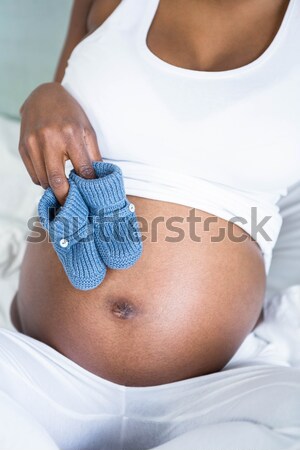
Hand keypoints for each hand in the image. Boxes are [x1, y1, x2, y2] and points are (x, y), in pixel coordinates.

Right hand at [19, 82, 100, 203]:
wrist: (43, 96)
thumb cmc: (71, 115)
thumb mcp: (87, 130)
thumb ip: (93, 156)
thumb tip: (98, 180)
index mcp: (70, 134)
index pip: (83, 170)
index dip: (88, 186)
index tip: (92, 196)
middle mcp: (49, 139)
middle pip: (57, 181)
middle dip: (67, 198)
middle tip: (74, 207)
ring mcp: (32, 144)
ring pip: (44, 181)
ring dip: (55, 189)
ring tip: (65, 190)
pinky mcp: (22, 148)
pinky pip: (34, 176)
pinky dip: (44, 181)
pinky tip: (52, 176)